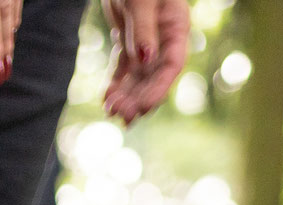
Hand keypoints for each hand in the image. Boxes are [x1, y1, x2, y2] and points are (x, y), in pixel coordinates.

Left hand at [101, 0, 191, 123]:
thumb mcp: (141, 2)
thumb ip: (143, 30)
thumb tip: (146, 60)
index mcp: (175, 27)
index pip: (171, 65)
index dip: (159, 88)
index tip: (144, 107)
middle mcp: (163, 39)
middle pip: (154, 76)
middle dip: (139, 97)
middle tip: (121, 115)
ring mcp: (146, 42)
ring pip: (138, 76)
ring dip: (126, 95)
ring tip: (112, 112)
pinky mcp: (129, 42)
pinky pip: (123, 68)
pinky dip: (116, 83)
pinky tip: (107, 98)